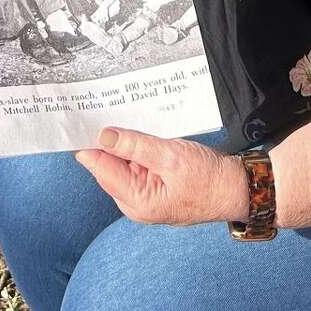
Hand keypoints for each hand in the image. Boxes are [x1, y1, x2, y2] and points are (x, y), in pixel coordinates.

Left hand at [75, 129, 250, 226]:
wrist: (236, 190)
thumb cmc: (209, 179)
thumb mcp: (171, 157)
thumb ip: (135, 146)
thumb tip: (104, 136)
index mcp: (136, 201)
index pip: (100, 168)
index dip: (87, 144)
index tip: (75, 121)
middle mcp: (135, 202)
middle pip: (108, 165)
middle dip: (104, 140)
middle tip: (98, 108)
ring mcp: (145, 196)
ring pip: (122, 163)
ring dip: (122, 142)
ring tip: (117, 113)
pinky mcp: (154, 187)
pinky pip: (136, 165)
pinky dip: (135, 148)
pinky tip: (137, 131)